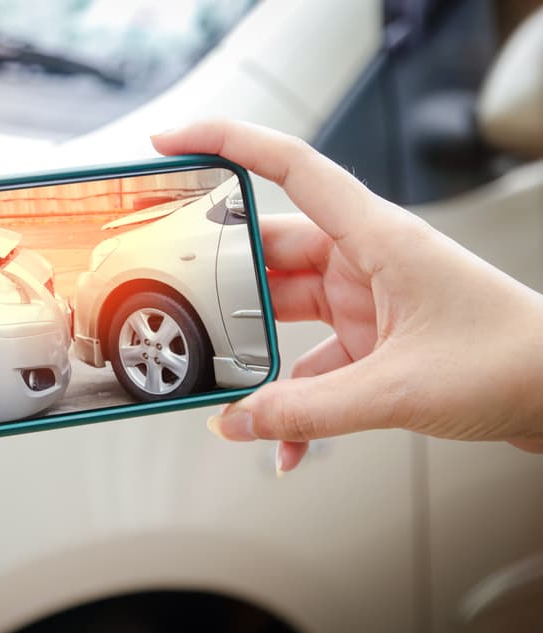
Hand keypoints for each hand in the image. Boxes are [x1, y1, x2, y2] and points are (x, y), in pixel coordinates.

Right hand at [152, 120, 542, 472]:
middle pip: (270, 252)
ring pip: (283, 313)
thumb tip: (239, 422)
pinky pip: (310, 365)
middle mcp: (365, 260)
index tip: (175, 142)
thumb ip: (309, 412)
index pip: (291, 169)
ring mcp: (365, 301)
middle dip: (222, 281)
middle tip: (179, 303)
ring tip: (228, 387)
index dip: (228, 144)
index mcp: (377, 237)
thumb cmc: (514, 361)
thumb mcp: (398, 388)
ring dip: (256, 354)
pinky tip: (282, 438)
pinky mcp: (370, 341)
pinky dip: (293, 400)